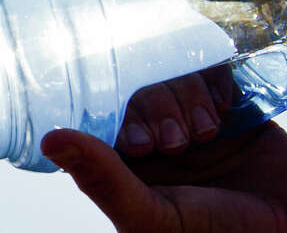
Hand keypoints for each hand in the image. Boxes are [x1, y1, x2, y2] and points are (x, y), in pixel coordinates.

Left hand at [40, 67, 286, 232]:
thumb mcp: (151, 216)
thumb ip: (103, 178)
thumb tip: (50, 137)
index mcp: (132, 168)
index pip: (109, 113)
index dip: (124, 116)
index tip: (143, 143)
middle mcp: (162, 140)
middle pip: (143, 89)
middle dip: (161, 107)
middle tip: (181, 142)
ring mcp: (199, 123)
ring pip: (176, 77)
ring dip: (190, 98)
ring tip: (209, 134)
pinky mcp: (236, 109)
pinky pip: (215, 71)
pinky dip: (217, 83)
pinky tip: (227, 111)